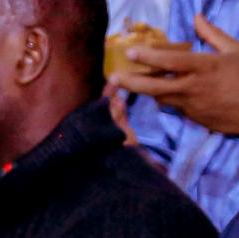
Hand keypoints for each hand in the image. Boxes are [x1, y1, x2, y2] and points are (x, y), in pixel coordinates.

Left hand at [120, 20, 238, 136]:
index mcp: (206, 67)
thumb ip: (213, 35)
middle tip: (113, 78)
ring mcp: (192, 106)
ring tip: (131, 82)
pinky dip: (166, 98)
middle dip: (131, 82)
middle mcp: (195, 88)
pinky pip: (174, 107)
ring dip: (147, 91)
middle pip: (155, 87)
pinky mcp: (194, 119)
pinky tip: (162, 91)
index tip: (130, 52)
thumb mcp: (236, 50)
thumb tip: (196, 17)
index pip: (172, 61)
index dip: (149, 56)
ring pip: (161, 98)